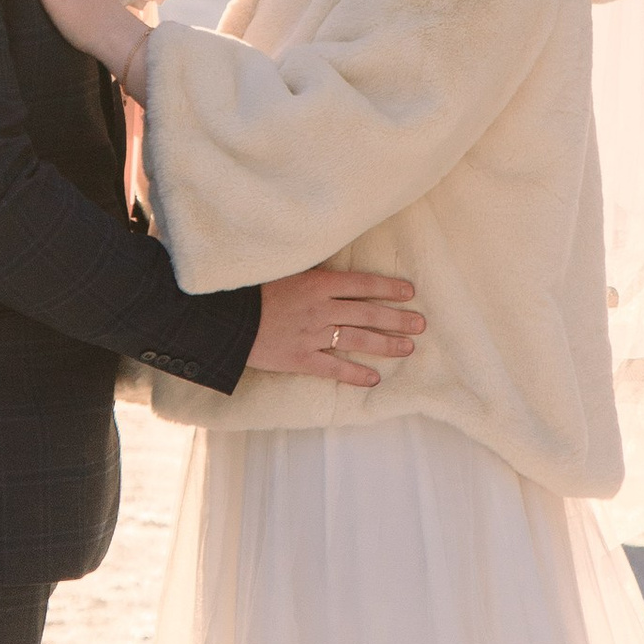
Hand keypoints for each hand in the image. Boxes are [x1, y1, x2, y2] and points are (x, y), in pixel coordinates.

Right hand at [246, 264, 423, 388]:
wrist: (224, 320)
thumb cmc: (251, 291)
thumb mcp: (283, 270)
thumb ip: (310, 270)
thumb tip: (334, 264)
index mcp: (316, 282)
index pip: (362, 283)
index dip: (388, 288)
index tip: (409, 292)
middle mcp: (320, 307)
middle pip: (368, 312)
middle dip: (398, 318)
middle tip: (420, 324)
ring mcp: (312, 334)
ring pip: (358, 339)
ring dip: (386, 344)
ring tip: (407, 347)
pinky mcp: (300, 358)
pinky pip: (334, 368)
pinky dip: (355, 374)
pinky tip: (374, 379)